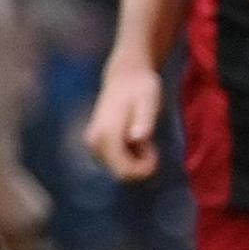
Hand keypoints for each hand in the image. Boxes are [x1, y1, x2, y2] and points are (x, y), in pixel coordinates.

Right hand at [82, 58, 165, 181]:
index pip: (124, 171)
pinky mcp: (95, 144)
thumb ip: (144, 120)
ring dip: (135, 160)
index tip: (155, 151)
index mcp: (106, 135)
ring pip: (118, 169)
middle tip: (150, 143)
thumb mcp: (149, 101)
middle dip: (140, 164)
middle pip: (121, 173)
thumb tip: (137, 137)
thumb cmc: (141, 87)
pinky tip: (134, 139)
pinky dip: (129, 156)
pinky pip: (115, 162)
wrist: (125, 76)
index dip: (145, 168)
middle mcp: (94, 142)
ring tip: (142, 137)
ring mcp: (92, 144)